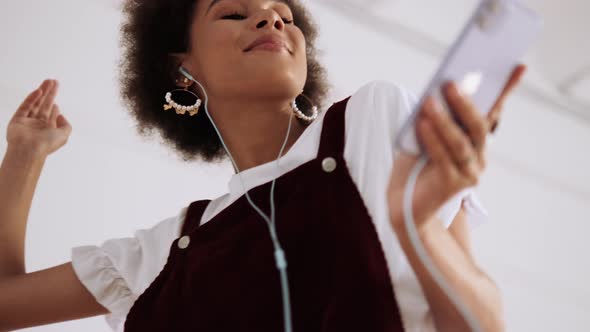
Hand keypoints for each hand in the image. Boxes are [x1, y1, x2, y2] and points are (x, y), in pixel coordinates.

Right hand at [6, 80, 71, 156]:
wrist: (29, 149)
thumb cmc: (47, 144)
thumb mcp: (64, 135)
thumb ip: (66, 125)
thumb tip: (61, 116)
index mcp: (47, 130)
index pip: (51, 116)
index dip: (54, 108)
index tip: (56, 101)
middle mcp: (37, 125)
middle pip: (44, 105)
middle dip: (49, 94)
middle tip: (54, 82)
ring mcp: (27, 122)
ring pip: (35, 103)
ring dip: (42, 92)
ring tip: (48, 81)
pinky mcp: (17, 119)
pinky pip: (25, 106)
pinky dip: (32, 98)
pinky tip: (39, 91)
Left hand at [388, 65, 525, 228]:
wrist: (404, 202)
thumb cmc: (416, 163)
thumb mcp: (428, 133)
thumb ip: (438, 114)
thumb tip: (438, 88)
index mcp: (477, 141)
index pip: (494, 111)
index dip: (506, 90)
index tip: (517, 66)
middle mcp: (479, 156)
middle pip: (479, 126)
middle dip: (466, 104)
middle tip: (450, 84)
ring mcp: (469, 172)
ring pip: (461, 142)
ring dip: (445, 120)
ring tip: (429, 102)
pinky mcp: (452, 185)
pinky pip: (443, 158)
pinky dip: (432, 138)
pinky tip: (421, 124)